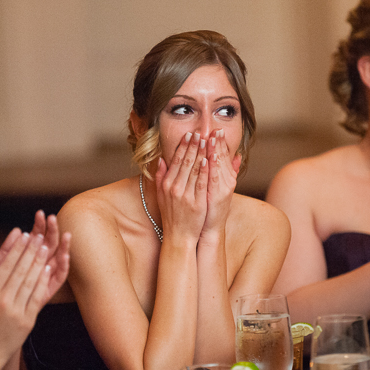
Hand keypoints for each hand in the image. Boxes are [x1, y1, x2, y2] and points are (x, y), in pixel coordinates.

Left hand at [0, 211, 69, 303]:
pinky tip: (65, 256)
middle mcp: (38, 267)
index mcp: (26, 261)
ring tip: (66, 234)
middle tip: (51, 218)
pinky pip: (60, 277)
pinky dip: (64, 266)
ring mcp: (44, 278)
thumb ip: (4, 255)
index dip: (38, 226)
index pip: (34, 238)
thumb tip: (16, 232)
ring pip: (58, 258)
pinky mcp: (49, 291)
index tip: (39, 214)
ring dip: (63, 246)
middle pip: (48, 245)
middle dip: (50, 231)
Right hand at [0, 231, 53, 362]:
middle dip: (29, 250)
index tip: (22, 234)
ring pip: (29, 280)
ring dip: (38, 261)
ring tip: (45, 247)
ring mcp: (16, 310)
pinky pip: (37, 296)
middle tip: (38, 235)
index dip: (15, 248)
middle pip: (19, 269)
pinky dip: (42, 281)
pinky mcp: (28, 319)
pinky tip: (47, 269)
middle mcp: (2, 299)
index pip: (5, 265)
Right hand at [155, 131, 208, 245]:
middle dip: (193, 145)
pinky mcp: (196, 202)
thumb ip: (160, 177)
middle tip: (200, 132)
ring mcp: (185, 195)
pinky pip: (201, 183)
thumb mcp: (161, 196)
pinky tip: (209, 159)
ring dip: (201, 153)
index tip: (189, 134)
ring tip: (206, 140)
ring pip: (194, 169)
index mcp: (167, 184)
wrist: (179, 236)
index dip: (183, 146)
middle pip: (186, 161)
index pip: (176, 160)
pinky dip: (205, 170)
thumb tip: (161, 160)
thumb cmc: (172, 216)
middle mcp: (174, 187)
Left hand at [202, 129, 239, 236]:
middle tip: (215, 129)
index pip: (222, 157)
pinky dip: (210, 168)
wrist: (207, 228)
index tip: (216, 130)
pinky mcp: (215, 196)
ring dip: (214, 151)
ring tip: (211, 137)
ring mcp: (221, 189)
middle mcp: (225, 182)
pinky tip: (207, 158)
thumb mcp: (220, 188)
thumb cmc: (209, 208)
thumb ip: (228, 171)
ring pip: (218, 166)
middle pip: (222, 159)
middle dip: (218, 143)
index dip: (220, 143)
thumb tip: (237, 156)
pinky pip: (212, 179)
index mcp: (225, 179)